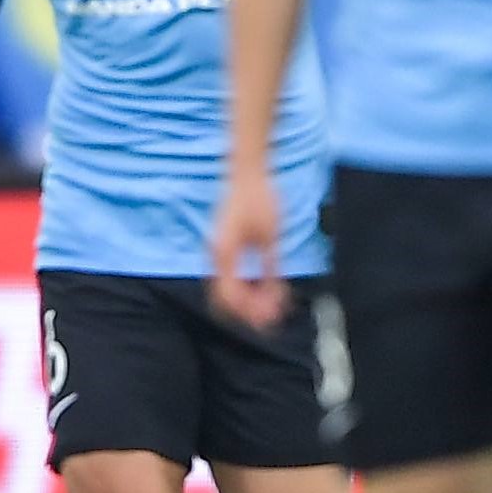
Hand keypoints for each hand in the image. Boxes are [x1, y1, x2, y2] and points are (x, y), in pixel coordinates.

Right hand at [209, 175, 287, 329]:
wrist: (247, 174)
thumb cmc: (260, 200)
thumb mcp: (272, 238)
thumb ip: (271, 270)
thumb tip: (275, 296)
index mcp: (225, 254)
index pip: (230, 296)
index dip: (250, 312)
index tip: (271, 319)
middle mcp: (216, 256)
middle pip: (223, 299)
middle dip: (247, 312)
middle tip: (273, 318)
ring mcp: (217, 254)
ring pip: (225, 292)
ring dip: (246, 303)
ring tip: (272, 307)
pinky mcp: (223, 250)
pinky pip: (229, 280)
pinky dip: (244, 291)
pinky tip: (264, 292)